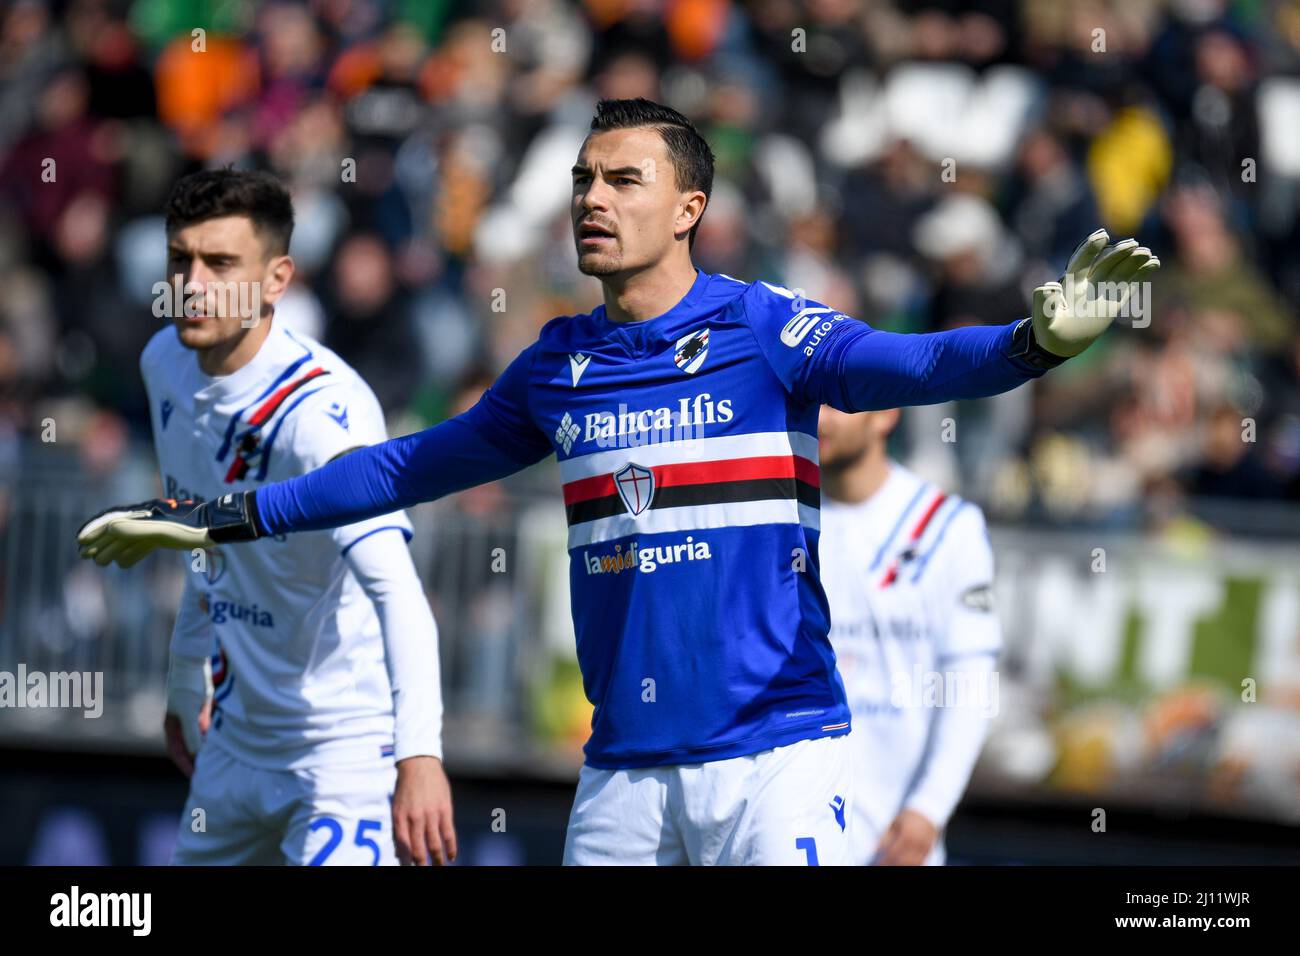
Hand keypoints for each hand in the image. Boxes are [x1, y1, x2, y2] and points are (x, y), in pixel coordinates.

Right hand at [77, 493, 259, 567]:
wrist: (216, 529)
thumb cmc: (191, 530)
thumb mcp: (162, 531)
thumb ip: (136, 531)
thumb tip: (110, 530)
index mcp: (143, 514)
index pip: (113, 521)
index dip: (94, 530)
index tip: (80, 541)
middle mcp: (147, 518)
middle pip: (118, 530)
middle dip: (100, 542)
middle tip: (84, 556)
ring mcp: (157, 526)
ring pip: (129, 539)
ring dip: (113, 549)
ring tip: (100, 562)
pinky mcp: (167, 535)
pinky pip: (144, 544)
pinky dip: (133, 553)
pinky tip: (124, 564)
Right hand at [164, 651, 213, 776]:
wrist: (192, 663)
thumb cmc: (187, 687)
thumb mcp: (190, 712)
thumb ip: (192, 733)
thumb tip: (195, 754)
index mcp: (172, 727)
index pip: (178, 753)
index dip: (186, 766)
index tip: (197, 777)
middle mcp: (180, 724)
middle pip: (189, 747)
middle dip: (198, 759)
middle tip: (211, 771)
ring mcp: (191, 716)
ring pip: (200, 737)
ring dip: (207, 747)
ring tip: (220, 759)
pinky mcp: (201, 708)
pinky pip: (207, 726)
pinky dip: (213, 734)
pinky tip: (224, 740)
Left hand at [392, 755, 456, 865]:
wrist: (420, 764)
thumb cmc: (406, 787)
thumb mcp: (397, 806)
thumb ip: (399, 828)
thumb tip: (400, 851)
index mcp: (401, 817)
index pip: (403, 845)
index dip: (406, 860)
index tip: (409, 868)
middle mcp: (415, 817)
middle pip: (419, 848)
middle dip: (421, 864)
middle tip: (423, 871)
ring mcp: (431, 814)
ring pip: (435, 843)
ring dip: (437, 859)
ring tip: (439, 867)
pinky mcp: (445, 810)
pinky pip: (449, 833)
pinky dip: (451, 846)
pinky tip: (452, 856)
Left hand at [874, 809, 938, 865]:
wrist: (927, 813)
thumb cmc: (906, 818)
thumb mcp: (894, 823)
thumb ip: (885, 836)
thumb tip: (875, 850)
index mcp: (907, 834)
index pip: (894, 852)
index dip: (885, 859)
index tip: (877, 863)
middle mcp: (917, 842)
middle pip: (903, 860)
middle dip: (892, 864)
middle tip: (882, 865)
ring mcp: (925, 847)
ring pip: (912, 863)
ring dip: (901, 866)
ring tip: (892, 865)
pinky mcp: (929, 851)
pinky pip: (920, 862)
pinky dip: (911, 865)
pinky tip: (902, 864)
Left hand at [1031, 228, 1160, 358]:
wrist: (1060, 342)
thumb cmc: (1049, 330)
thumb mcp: (1043, 318)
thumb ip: (1044, 302)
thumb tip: (1050, 285)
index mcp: (1071, 284)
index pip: (1081, 262)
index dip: (1090, 249)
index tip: (1102, 236)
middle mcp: (1088, 283)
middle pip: (1104, 263)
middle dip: (1118, 253)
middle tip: (1133, 245)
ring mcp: (1102, 291)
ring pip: (1119, 270)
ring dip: (1133, 260)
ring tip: (1147, 253)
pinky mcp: (1114, 301)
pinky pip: (1130, 284)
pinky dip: (1141, 274)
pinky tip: (1154, 263)